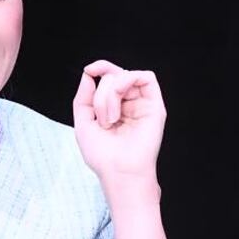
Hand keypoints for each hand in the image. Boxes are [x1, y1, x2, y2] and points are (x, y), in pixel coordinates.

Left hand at [72, 60, 165, 192]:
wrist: (119, 171)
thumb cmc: (102, 154)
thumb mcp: (83, 122)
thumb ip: (84, 97)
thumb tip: (88, 74)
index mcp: (114, 106)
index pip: (109, 77)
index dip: (100, 68)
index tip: (89, 70)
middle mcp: (129, 103)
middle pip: (114, 75)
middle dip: (100, 93)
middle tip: (101, 118)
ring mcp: (143, 103)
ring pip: (126, 75)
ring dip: (109, 94)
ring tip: (109, 119)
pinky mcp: (155, 106)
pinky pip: (146, 77)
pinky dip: (126, 83)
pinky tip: (118, 107)